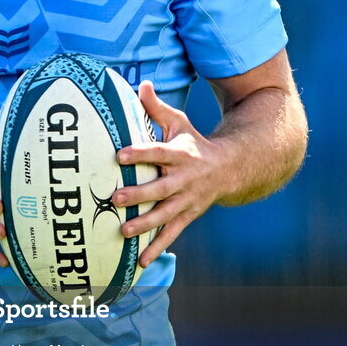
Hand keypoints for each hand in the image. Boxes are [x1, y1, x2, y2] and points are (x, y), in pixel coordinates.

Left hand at [112, 81, 225, 266]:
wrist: (230, 169)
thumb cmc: (194, 143)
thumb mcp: (180, 123)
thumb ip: (156, 108)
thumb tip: (141, 84)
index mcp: (180, 154)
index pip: (158, 152)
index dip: (139, 153)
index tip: (119, 155)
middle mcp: (184, 179)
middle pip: (160, 188)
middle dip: (139, 195)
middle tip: (116, 198)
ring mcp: (187, 200)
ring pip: (165, 215)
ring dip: (145, 225)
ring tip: (123, 231)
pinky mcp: (188, 216)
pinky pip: (172, 233)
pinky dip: (158, 247)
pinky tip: (142, 261)